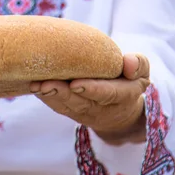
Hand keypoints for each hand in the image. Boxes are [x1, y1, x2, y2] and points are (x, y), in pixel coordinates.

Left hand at [30, 53, 149, 144]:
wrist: (120, 108)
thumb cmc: (129, 80)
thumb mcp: (141, 72)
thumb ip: (138, 65)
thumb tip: (128, 62)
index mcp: (122, 96)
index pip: (107, 94)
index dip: (92, 89)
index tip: (76, 83)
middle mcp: (101, 108)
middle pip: (81, 102)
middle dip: (62, 94)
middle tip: (47, 84)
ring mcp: (84, 112)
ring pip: (66, 106)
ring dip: (49, 96)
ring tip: (36, 85)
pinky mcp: (71, 111)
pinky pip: (58, 106)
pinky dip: (45, 96)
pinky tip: (33, 85)